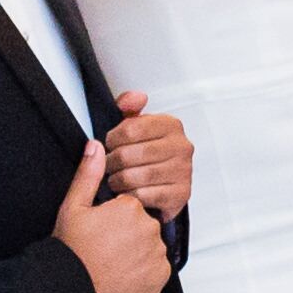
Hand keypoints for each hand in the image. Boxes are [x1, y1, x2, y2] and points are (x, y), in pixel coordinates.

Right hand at [54, 142, 171, 292]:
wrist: (73, 290)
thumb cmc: (72, 250)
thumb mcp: (73, 207)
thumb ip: (88, 174)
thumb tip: (96, 146)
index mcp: (130, 207)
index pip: (129, 205)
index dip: (112, 217)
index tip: (99, 230)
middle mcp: (149, 228)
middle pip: (142, 224)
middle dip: (127, 233)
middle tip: (104, 247)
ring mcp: (157, 253)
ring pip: (150, 245)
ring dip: (136, 251)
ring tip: (112, 261)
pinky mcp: (161, 275)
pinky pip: (156, 267)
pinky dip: (144, 271)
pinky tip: (123, 273)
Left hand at [100, 89, 192, 217]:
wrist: (167, 185)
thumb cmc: (148, 155)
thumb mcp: (136, 126)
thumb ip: (129, 108)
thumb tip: (137, 97)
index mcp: (171, 125)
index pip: (129, 129)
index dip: (112, 139)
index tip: (110, 144)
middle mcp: (181, 146)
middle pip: (127, 155)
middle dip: (111, 163)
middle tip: (109, 165)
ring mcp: (183, 171)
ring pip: (132, 177)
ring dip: (117, 181)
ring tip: (117, 179)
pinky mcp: (180, 195)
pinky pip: (142, 196)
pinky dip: (130, 196)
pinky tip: (129, 192)